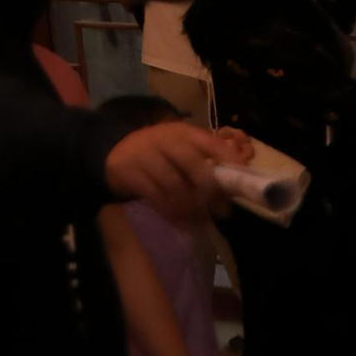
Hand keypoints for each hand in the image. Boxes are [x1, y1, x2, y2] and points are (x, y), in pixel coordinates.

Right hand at [103, 121, 234, 225]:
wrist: (113, 154)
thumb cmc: (158, 156)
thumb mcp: (180, 152)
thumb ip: (205, 165)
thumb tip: (233, 190)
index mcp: (182, 132)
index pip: (210, 142)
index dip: (229, 162)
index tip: (242, 184)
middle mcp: (163, 139)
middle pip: (192, 164)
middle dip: (209, 190)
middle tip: (222, 211)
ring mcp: (144, 154)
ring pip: (174, 184)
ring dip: (191, 207)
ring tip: (202, 221)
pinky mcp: (129, 172)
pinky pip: (156, 197)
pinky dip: (171, 213)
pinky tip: (182, 223)